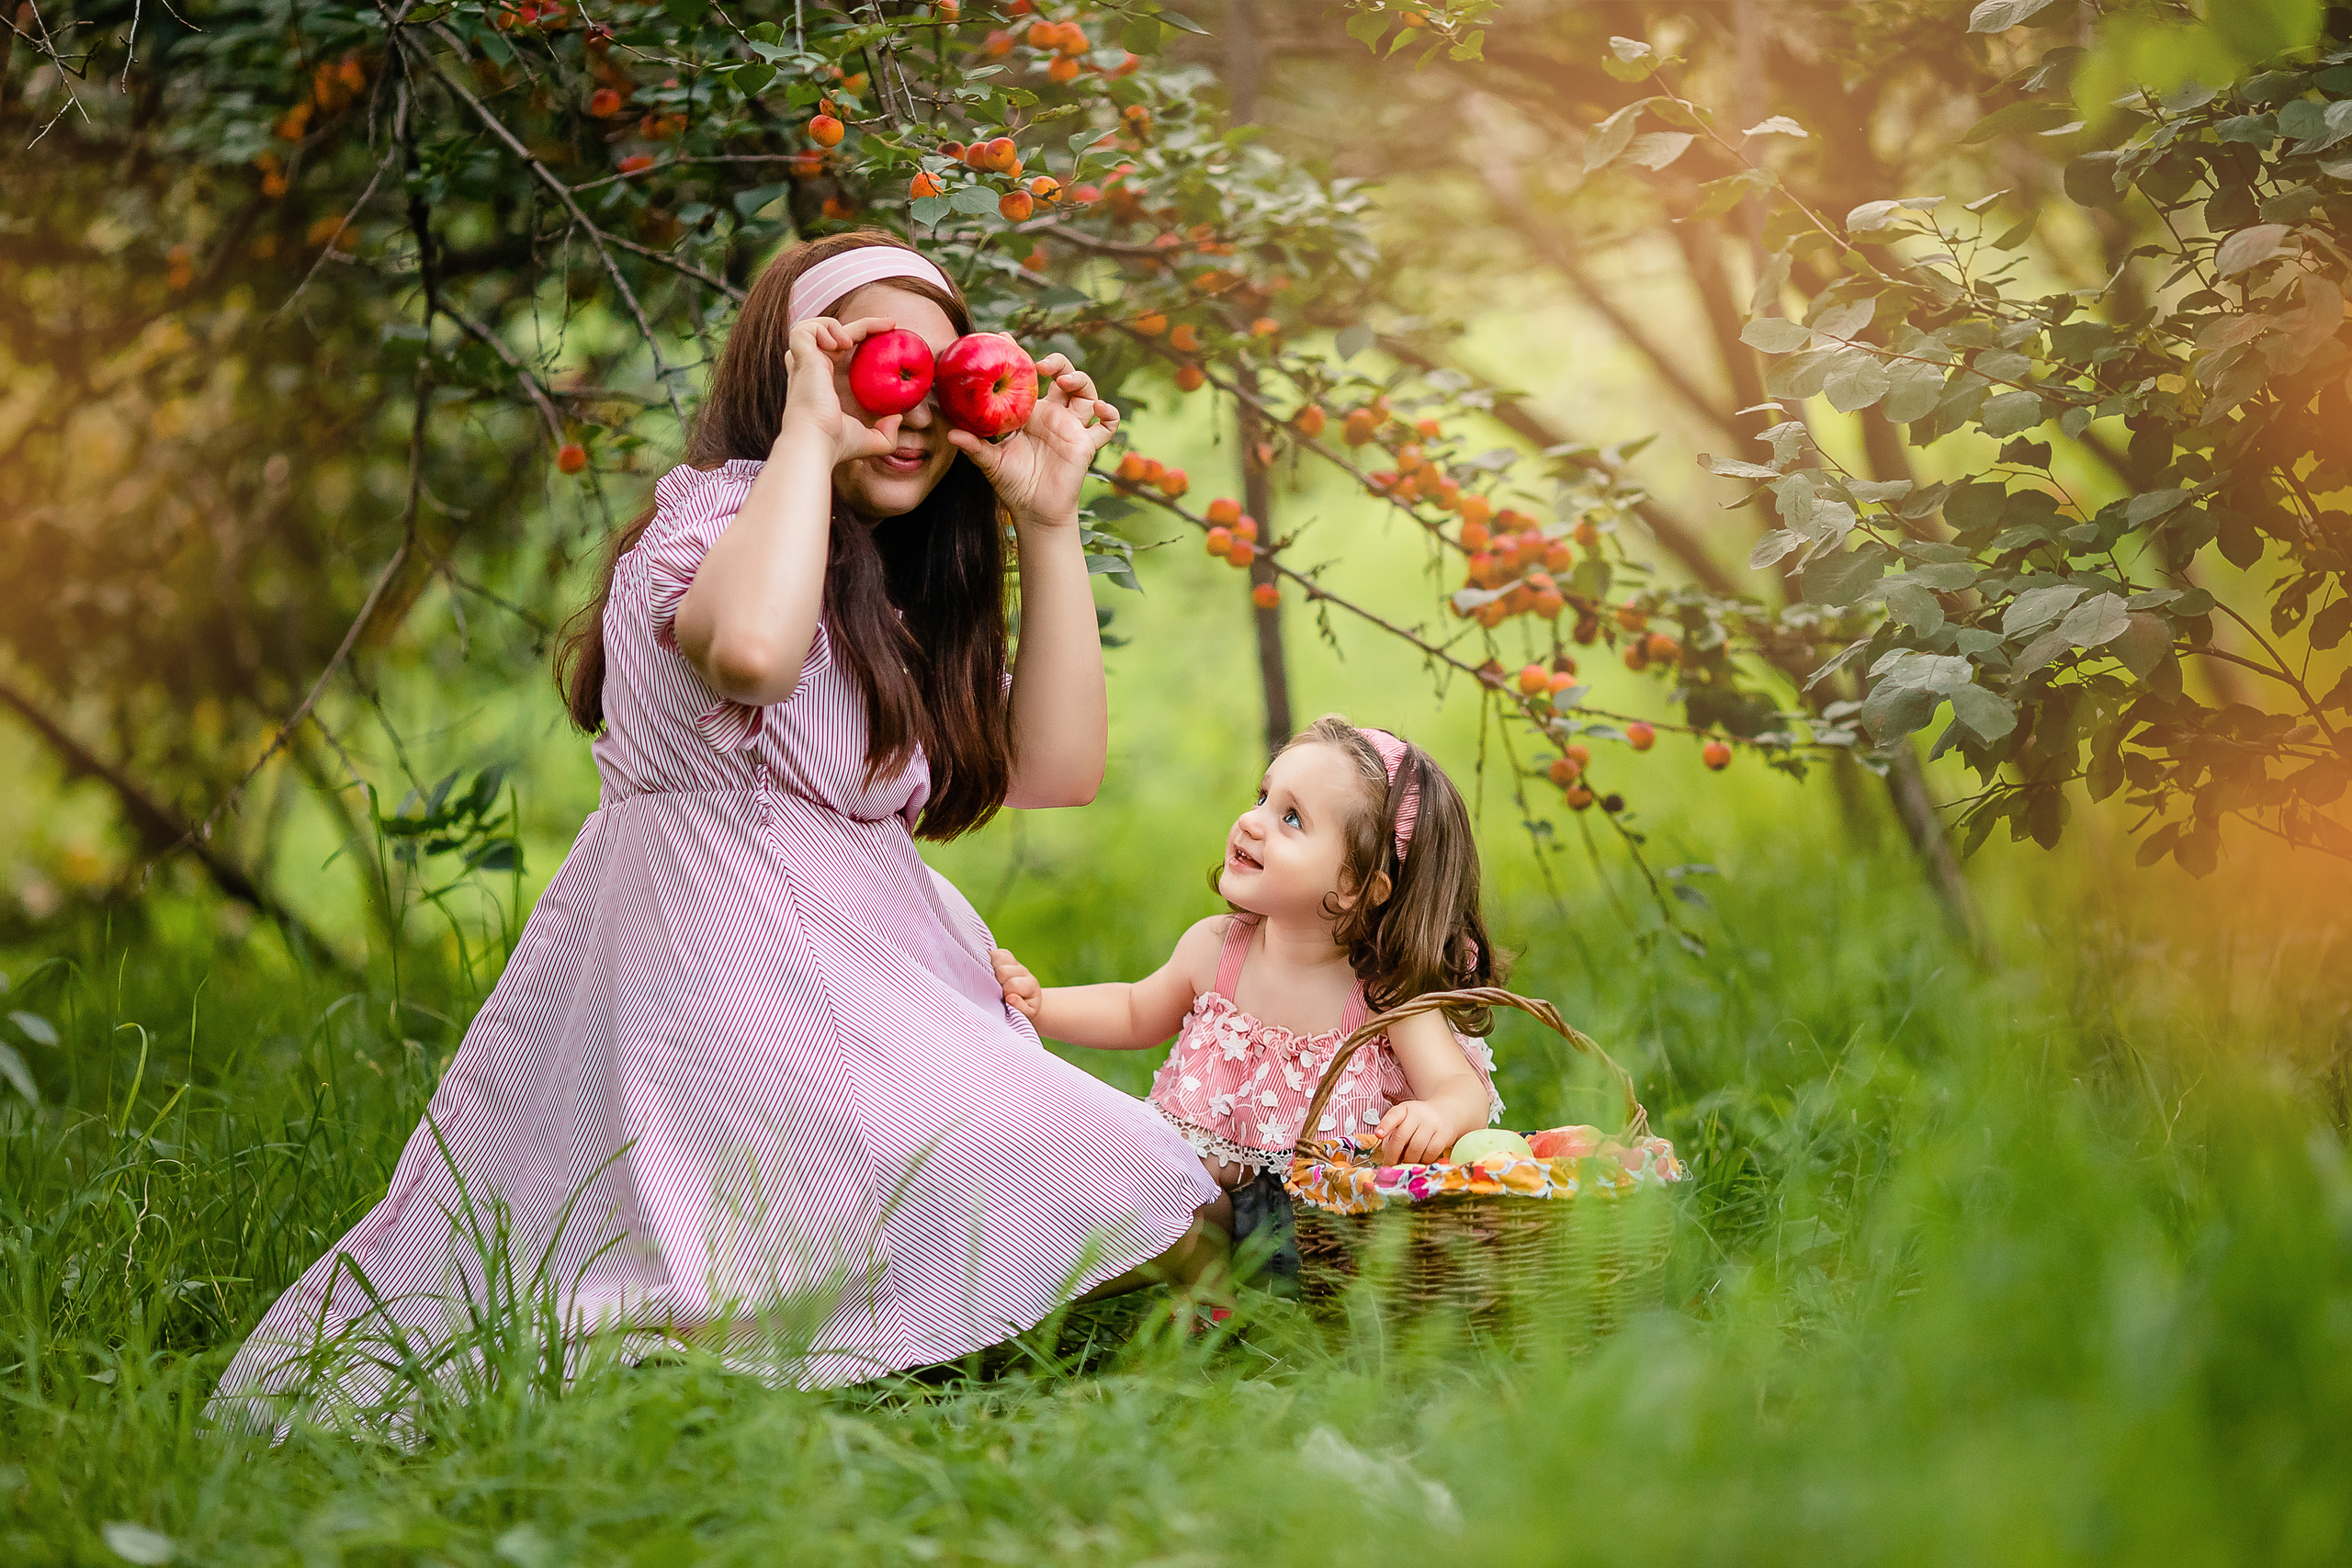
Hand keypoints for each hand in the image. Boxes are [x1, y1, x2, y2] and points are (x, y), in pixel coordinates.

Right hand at [779, 315, 904, 466]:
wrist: (816, 442)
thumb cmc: (836, 444)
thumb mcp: (869, 440)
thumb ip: (886, 433)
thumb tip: (897, 419)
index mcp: (823, 382)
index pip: (841, 350)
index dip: (863, 336)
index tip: (890, 330)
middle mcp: (810, 370)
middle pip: (833, 333)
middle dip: (864, 323)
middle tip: (890, 323)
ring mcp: (803, 363)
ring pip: (811, 326)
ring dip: (834, 325)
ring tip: (849, 343)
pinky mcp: (800, 358)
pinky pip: (804, 330)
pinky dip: (822, 329)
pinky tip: (837, 345)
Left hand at [948, 353, 1117, 529]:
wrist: (1034, 512)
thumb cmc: (1012, 484)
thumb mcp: (990, 462)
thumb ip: (975, 446)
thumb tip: (951, 434)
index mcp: (1030, 413)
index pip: (1028, 377)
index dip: (1020, 356)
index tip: (1004, 339)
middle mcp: (1053, 415)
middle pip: (1064, 376)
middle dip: (1059, 363)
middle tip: (1043, 366)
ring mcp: (1072, 428)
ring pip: (1087, 393)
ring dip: (1081, 381)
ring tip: (1065, 382)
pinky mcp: (1086, 444)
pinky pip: (1107, 426)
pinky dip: (1109, 414)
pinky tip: (1100, 408)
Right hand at [992, 947, 1041, 1022]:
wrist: (1025, 1001)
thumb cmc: (1021, 1010)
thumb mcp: (1025, 1015)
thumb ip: (1020, 1008)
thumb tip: (1010, 998)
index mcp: (1030, 985)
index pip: (1013, 984)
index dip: (1006, 993)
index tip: (1005, 1000)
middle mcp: (1022, 971)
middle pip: (1003, 970)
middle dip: (997, 982)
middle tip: (998, 991)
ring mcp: (1013, 962)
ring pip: (997, 957)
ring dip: (992, 969)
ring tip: (993, 981)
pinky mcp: (1003, 956)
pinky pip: (993, 952)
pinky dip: (988, 960)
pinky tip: (989, 972)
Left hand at [1372, 1100, 1461, 1165]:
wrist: (1447, 1113)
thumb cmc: (1419, 1121)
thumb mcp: (1405, 1120)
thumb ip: (1393, 1132)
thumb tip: (1386, 1152)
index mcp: (1405, 1109)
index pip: (1393, 1115)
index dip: (1385, 1126)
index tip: (1378, 1135)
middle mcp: (1418, 1114)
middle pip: (1401, 1136)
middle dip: (1392, 1154)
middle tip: (1389, 1164)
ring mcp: (1432, 1124)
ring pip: (1415, 1148)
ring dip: (1408, 1160)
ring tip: (1406, 1162)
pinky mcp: (1444, 1135)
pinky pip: (1430, 1153)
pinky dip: (1423, 1160)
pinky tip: (1421, 1160)